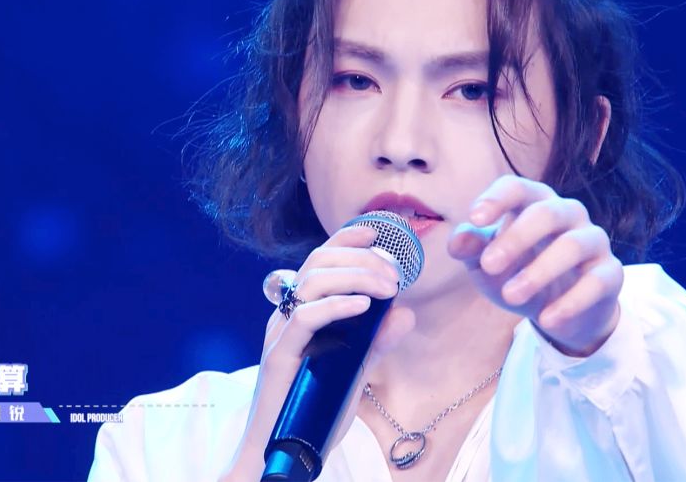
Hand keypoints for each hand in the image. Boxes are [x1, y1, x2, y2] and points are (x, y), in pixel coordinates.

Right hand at [221, 225, 415, 481]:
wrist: (284, 452)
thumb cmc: (315, 411)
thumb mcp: (355, 369)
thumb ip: (376, 340)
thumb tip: (405, 314)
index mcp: (300, 313)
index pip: (319, 261)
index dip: (345, 240)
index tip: (376, 234)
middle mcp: (286, 316)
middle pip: (317, 263)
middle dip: (360, 258)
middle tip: (395, 274)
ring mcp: (280, 334)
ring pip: (311, 282)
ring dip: (356, 276)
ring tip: (387, 287)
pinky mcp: (280, 355)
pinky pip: (306, 318)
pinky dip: (337, 305)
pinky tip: (364, 306)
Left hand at [447, 174, 622, 356]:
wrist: (559, 311)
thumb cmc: (517, 273)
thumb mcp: (487, 265)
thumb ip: (471, 249)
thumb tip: (458, 242)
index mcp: (534, 202)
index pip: (517, 188)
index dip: (496, 199)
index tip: (475, 218)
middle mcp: (568, 213)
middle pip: (546, 213)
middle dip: (516, 238)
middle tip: (488, 265)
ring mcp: (593, 240)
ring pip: (572, 245)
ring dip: (539, 272)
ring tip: (510, 297)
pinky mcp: (611, 272)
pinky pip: (596, 282)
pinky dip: (571, 302)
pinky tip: (546, 318)